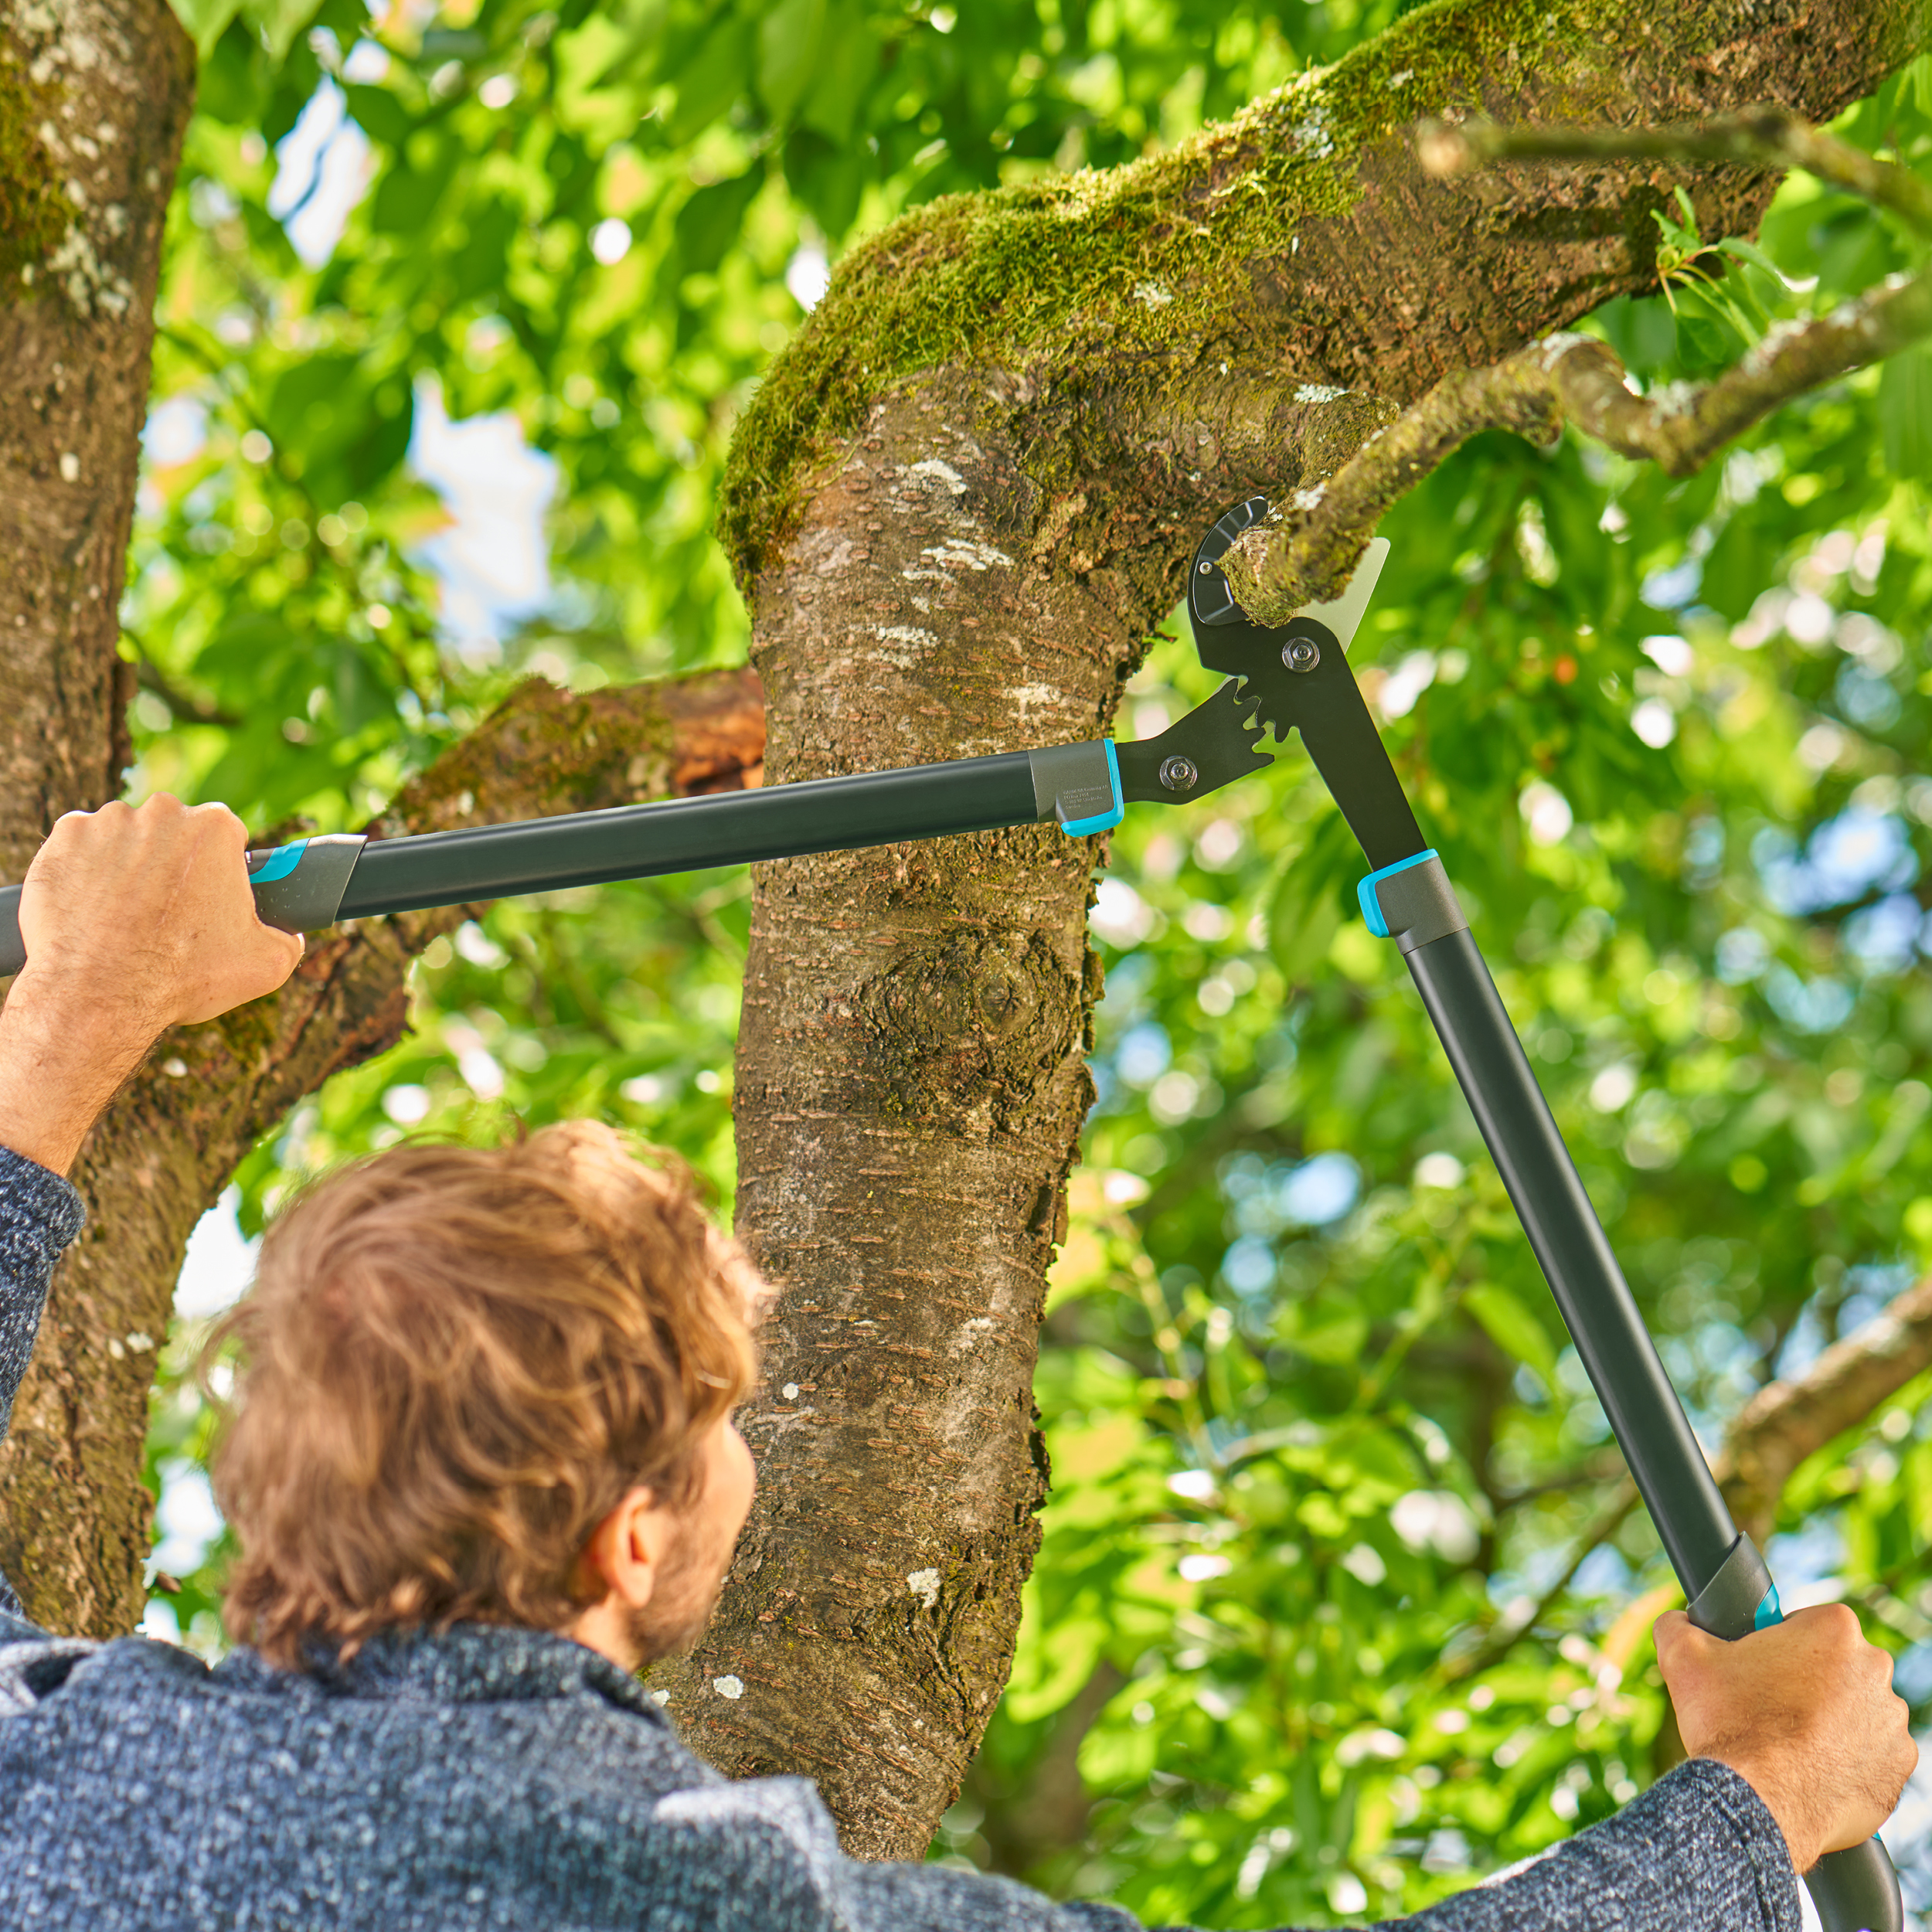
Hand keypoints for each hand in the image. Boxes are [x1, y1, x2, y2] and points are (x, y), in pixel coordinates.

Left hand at [0, 796, 303, 1172]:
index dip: (221, 869)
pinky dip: (85, 870)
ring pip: (126, 837)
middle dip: (173, 863)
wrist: (98, 995)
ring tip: (125, 915)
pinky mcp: (63, 839)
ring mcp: (108, 822)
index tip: (209, 896)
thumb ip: (289, 937)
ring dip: (128, 865)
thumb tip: (289, 933)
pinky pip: (80, 846)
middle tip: (167, 911)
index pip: (227, 835)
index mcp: (215, 829)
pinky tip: (93, 907)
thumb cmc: (181, 978)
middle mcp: (162, 813)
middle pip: (174, 831)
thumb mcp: (266, 965)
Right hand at [1656, 1604, 1915, 1872]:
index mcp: (1834, 1630)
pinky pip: (1872, 1756)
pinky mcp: (1897, 1770)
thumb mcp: (1683, 1657)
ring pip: (1856, 1711)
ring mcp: (1892, 1724)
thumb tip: (1677, 1620)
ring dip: (1831, 1721)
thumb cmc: (1728, 1724)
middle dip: (1808, 1681)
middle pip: (1837, 1666)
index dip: (1779, 1642)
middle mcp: (1875, 1671)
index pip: (1807, 1622)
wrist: (1758, 1802)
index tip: (1759, 1666)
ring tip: (1788, 1742)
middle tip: (1769, 1705)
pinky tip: (1811, 1768)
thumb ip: (1678, 1623)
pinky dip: (1846, 1761)